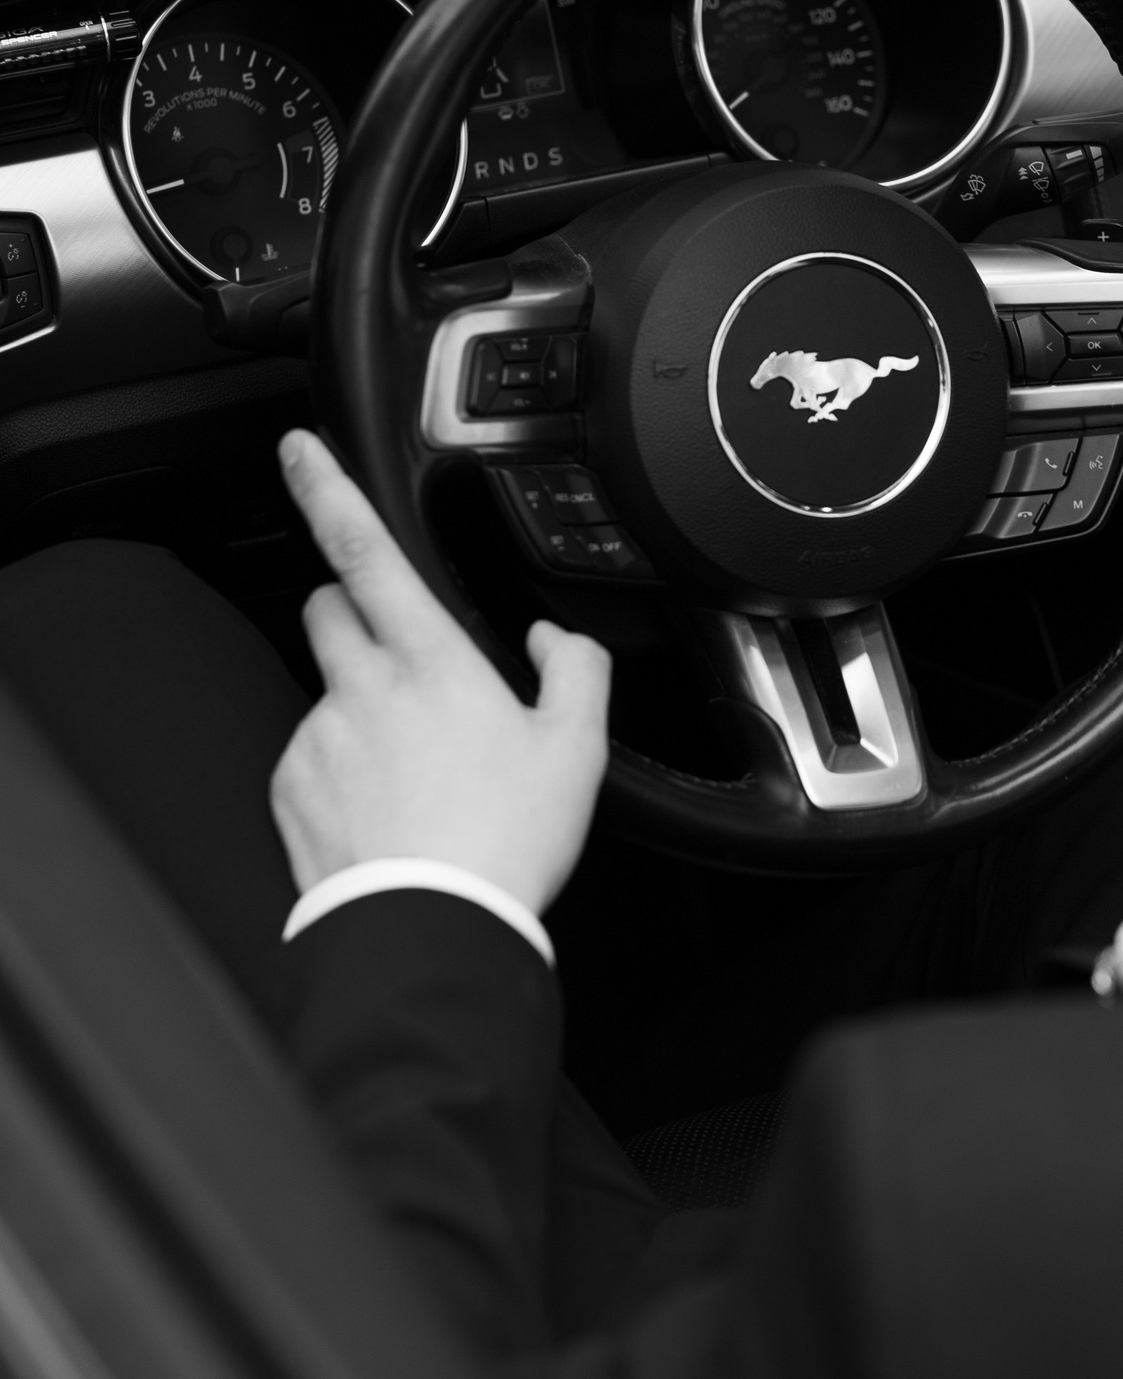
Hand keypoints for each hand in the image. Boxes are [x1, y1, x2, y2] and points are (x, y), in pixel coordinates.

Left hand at [271, 429, 610, 914]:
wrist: (431, 929)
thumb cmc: (505, 843)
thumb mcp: (576, 751)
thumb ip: (576, 672)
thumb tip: (560, 639)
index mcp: (431, 662)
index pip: (365, 550)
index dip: (326, 488)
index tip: (298, 449)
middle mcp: (361, 688)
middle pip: (329, 606)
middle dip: (353, 607)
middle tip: (403, 653)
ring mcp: (318, 737)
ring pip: (324, 686)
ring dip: (357, 703)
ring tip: (411, 768)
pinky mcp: (290, 787)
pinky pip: (308, 754)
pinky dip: (340, 767)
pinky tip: (386, 808)